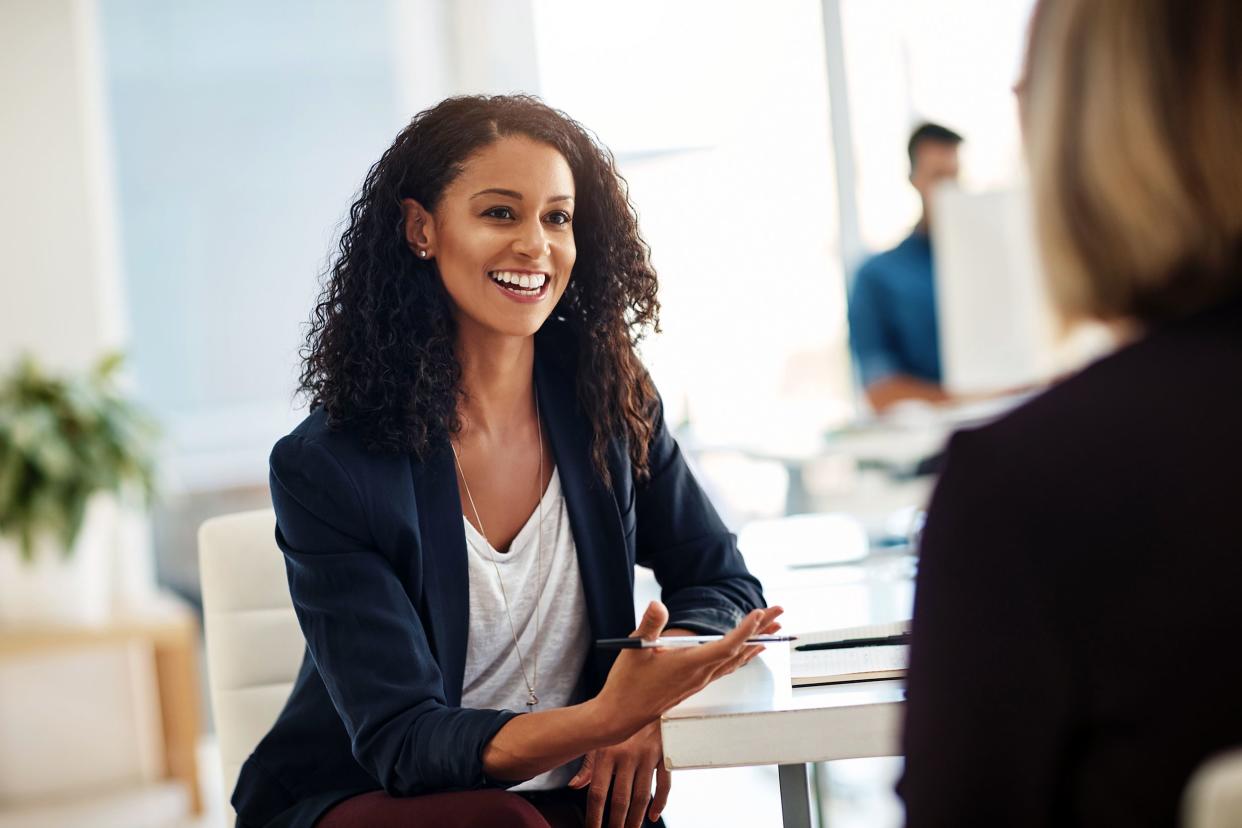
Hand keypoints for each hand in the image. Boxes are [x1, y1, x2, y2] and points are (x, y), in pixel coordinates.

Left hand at [569, 720, 667, 827]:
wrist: (645, 695)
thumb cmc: (617, 718)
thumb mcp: (599, 737)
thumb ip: (588, 764)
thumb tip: (575, 786)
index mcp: (606, 753)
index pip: (598, 793)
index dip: (595, 816)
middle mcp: (626, 756)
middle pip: (620, 799)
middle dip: (616, 823)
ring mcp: (647, 756)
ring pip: (641, 796)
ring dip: (635, 818)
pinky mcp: (664, 755)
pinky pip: (664, 784)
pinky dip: (660, 803)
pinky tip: (653, 815)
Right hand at [592, 601, 784, 743]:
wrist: (622, 715)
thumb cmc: (628, 684)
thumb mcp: (635, 649)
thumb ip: (649, 625)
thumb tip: (656, 604)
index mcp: (690, 664)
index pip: (726, 645)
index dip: (745, 629)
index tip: (759, 613)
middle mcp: (700, 674)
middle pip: (739, 651)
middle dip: (762, 631)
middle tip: (779, 612)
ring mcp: (700, 681)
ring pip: (736, 660)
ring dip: (756, 643)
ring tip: (772, 629)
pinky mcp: (695, 684)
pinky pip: (727, 668)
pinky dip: (741, 656)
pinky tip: (746, 653)